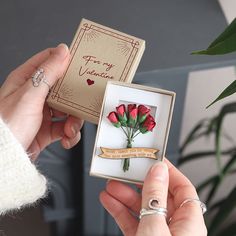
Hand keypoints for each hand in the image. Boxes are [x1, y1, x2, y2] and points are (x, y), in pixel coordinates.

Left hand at [0, 44, 82, 158]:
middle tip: (80, 105)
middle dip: (74, 99)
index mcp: (26, 80)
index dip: (66, 61)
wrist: (5, 158)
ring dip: (74, 121)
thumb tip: (62, 50)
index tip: (81, 66)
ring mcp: (42, 113)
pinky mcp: (47, 130)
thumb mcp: (30, 94)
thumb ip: (48, 72)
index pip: (49, 62)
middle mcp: (35, 95)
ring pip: (67, 110)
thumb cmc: (9, 125)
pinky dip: (70, 134)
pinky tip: (67, 139)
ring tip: (70, 130)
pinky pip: (65, 128)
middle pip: (64, 89)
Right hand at [100, 159, 206, 235]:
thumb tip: (158, 169)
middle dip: (138, 183)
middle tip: (124, 172)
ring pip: (142, 208)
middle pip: (158, 196)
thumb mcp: (156, 228)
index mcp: (189, 222)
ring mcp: (158, 235)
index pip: (182, 187)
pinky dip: (120, 211)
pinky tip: (109, 201)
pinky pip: (132, 222)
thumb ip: (156, 196)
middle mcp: (176, 227)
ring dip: (125, 195)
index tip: (152, 159)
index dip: (168, 171)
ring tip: (110, 186)